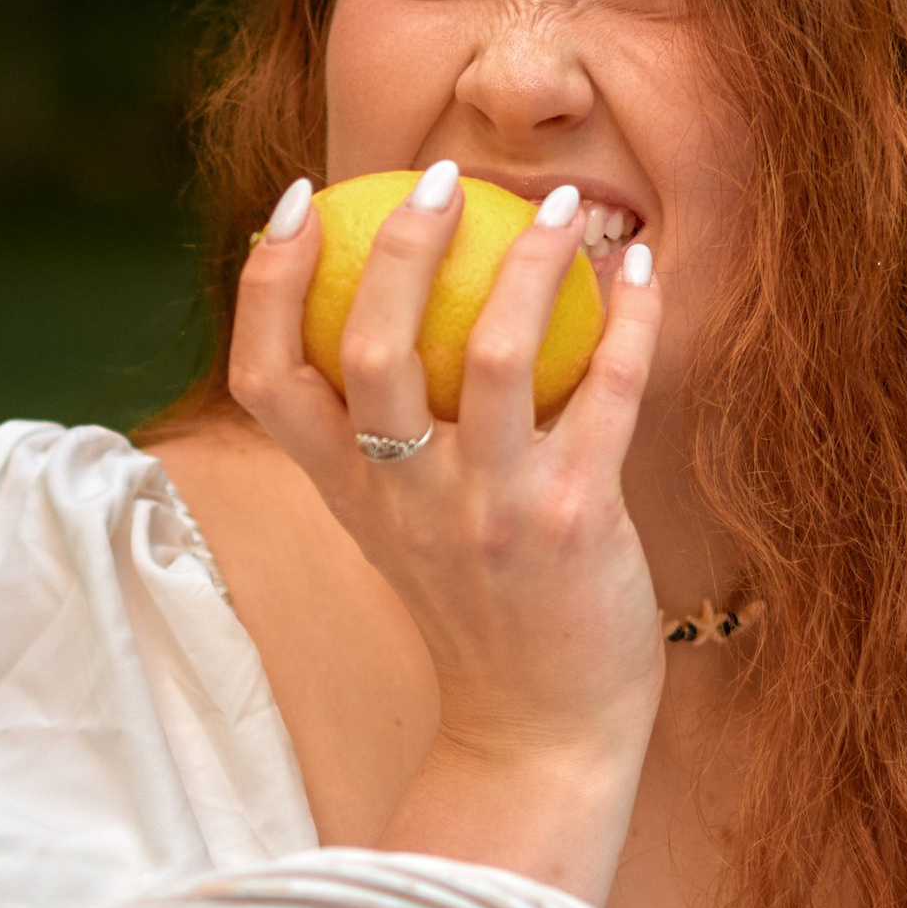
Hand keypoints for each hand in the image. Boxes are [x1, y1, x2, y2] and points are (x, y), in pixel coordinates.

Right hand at [229, 169, 667, 770]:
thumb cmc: (479, 606)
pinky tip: (643, 272)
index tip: (295, 201)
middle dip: (399, 242)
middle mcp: (403, 499)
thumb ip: (382, 438)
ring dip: (531, 261)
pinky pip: (608, 392)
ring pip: (489, 354)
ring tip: (568, 203)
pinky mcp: (575, 522)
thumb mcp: (402, 527)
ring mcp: (487, 512)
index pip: (265, 378)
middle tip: (444, 176)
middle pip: (369, 346)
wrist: (542, 731)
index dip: (263, 281)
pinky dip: (630, 318)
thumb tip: (387, 301)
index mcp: (346, 493)